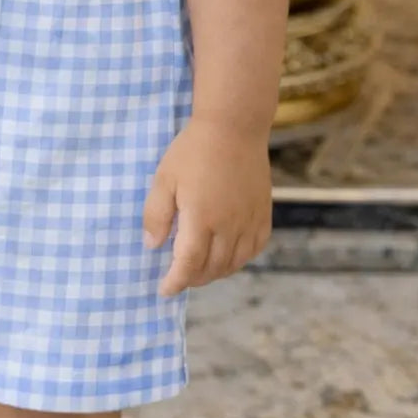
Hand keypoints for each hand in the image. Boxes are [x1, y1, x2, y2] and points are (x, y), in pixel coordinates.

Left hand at [142, 117, 272, 297]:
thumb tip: (153, 246)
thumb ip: (157, 214)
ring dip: (215, 272)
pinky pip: (254, 249)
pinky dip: (239, 259)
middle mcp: (229, 226)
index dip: (176, 282)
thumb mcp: (164, 178)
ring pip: (234, 263)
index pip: (188, 264)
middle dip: (193, 278)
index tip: (165, 290)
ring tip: (200, 268)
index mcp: (201, 218)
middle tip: (179, 276)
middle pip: (212, 268)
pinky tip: (228, 254)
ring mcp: (249, 221)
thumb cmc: (193, 150)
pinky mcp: (263, 214)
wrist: (233, 127)